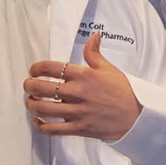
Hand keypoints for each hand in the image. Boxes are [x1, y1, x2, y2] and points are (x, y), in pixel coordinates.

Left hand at [23, 33, 142, 139]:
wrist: (137, 117)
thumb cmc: (123, 92)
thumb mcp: (109, 69)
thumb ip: (94, 53)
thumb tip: (94, 35)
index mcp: (84, 75)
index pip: (50, 67)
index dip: (36, 68)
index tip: (33, 70)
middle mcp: (78, 92)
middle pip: (41, 88)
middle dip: (29, 86)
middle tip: (28, 85)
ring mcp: (77, 111)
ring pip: (43, 109)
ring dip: (31, 104)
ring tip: (30, 101)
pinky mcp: (78, 128)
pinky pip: (52, 129)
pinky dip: (40, 125)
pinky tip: (37, 120)